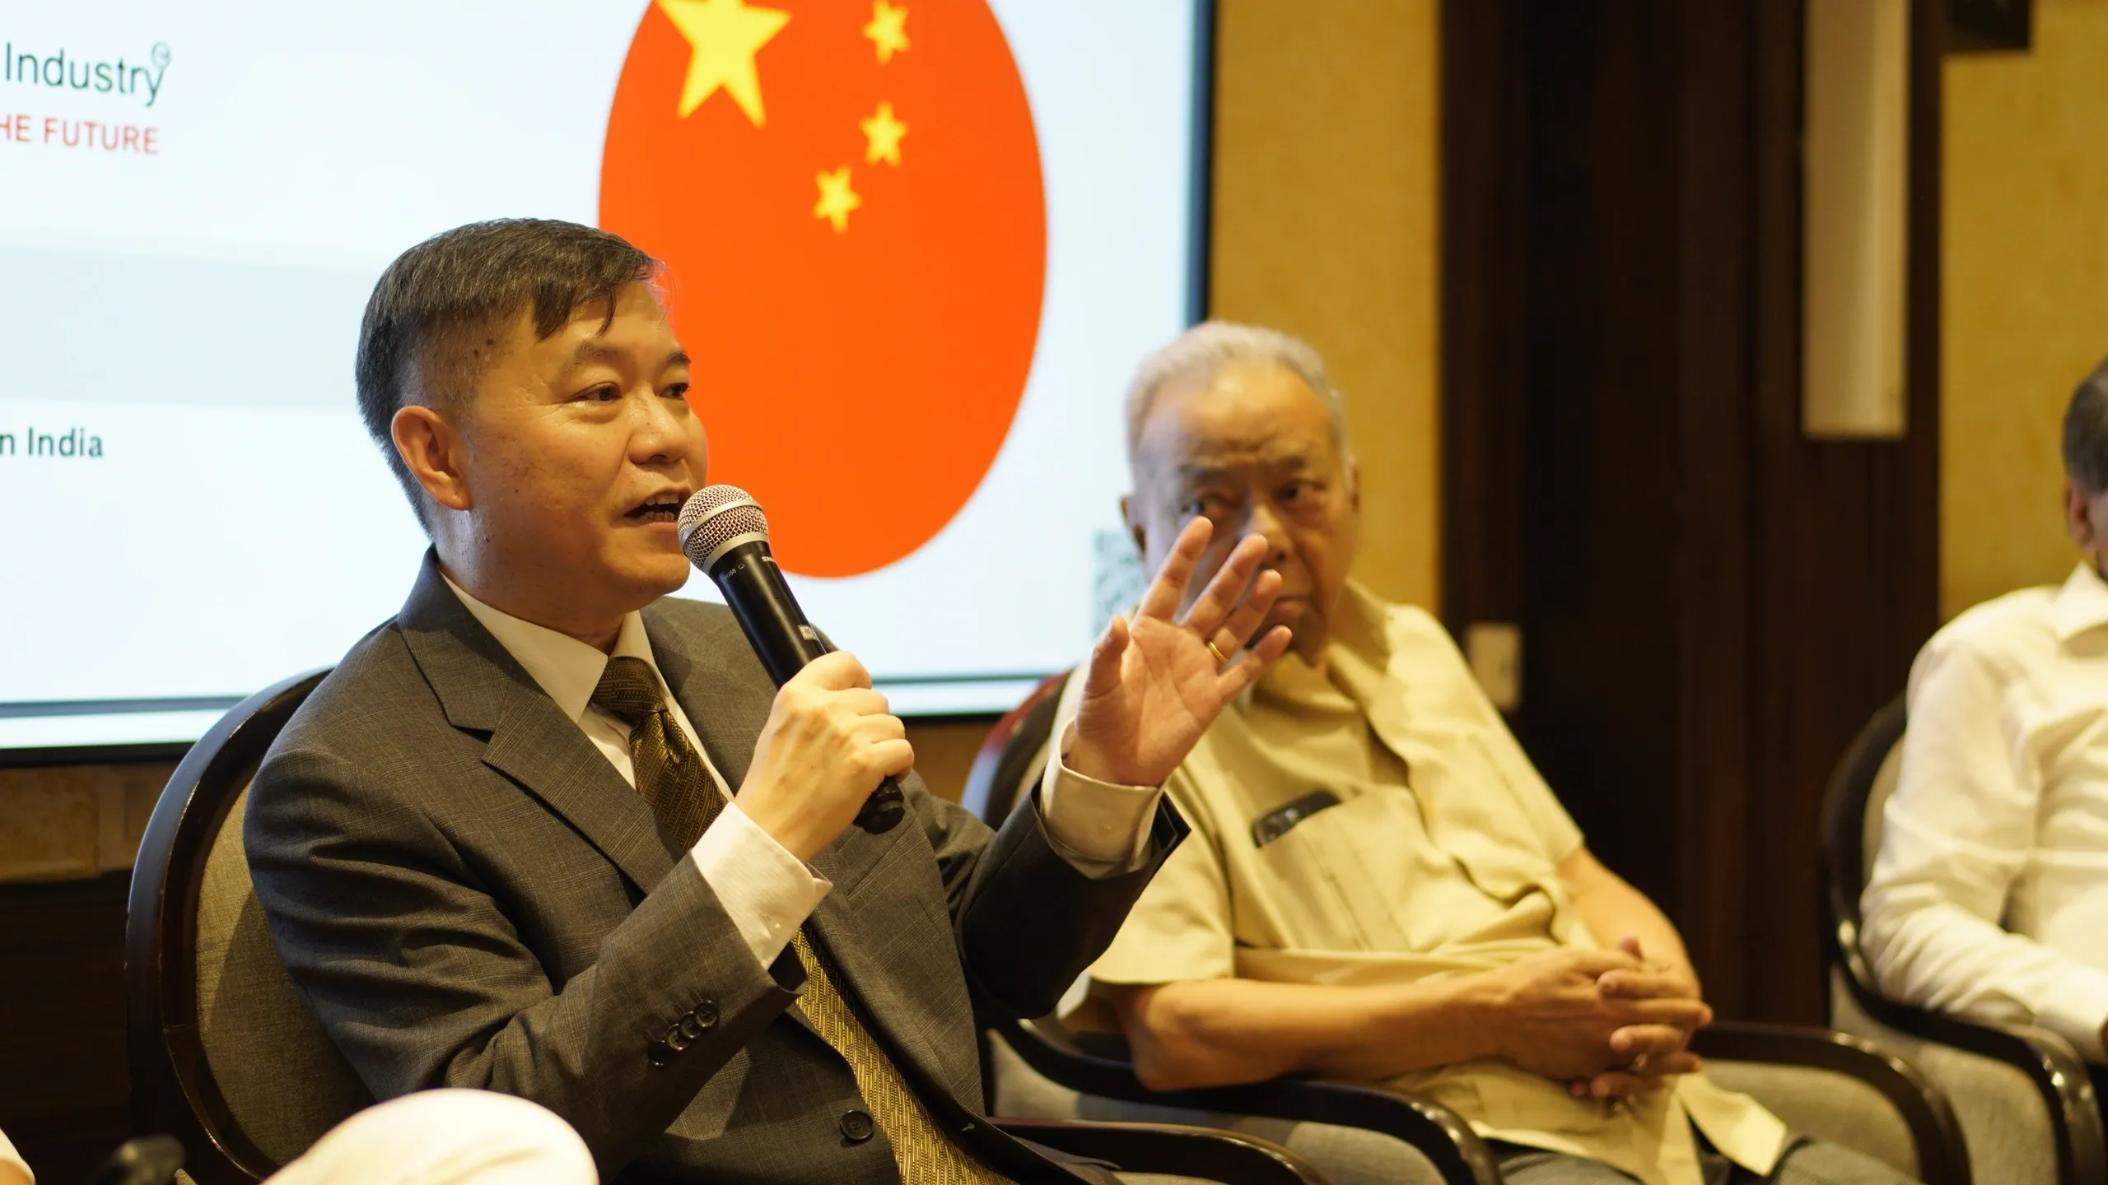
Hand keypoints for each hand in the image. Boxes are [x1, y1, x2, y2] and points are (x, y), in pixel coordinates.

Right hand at [736, 651, 911, 862]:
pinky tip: (884, 778)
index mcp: (797, 694)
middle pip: (876, 700)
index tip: (859, 698)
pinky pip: (903, 751)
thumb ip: (811, 705)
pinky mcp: (865, 763)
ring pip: (894, 725)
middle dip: (874, 724)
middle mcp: (823, 708)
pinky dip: (900, 766)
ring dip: (887, 745)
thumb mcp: (779, 726)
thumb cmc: (773, 784)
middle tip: (859, 748)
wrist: (769, 828)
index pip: (846, 662)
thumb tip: (849, 695)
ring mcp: (846, 734)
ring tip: (868, 765)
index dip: (860, 680)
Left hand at [1067, 518, 1293, 785]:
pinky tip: (1283, 632)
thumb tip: (1116, 621)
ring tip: (1274, 579)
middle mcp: (1177, 644)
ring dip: (1253, 606)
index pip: (1170, 585)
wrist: (1113, 764)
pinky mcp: (1211, 700)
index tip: (1204, 523)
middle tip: (1258, 542)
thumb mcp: (1098, 684)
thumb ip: (1108, 652)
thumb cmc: (1099, 718)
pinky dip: (1262, 656)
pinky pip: (1242, 674)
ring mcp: (1197, 670)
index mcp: (1147, 632)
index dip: (1186, 555)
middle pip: (1211, 601)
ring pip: (1232, 631)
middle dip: (1233, 572)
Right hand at [1480, 947, 1711, 1083]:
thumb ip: (1613, 960)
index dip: (1684, 1006)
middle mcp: (1611, 1033)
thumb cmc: (1533, 979)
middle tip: (1702, 1027)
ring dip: (1673, 1064)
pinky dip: (1640, 1081)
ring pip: (1646, 1063)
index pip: (1661, 1005)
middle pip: (1660, 1035)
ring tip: (1692, 1064)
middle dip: (1685, 1030)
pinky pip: (1618, 1080)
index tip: (1703, 1009)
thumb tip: (1642, 956)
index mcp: (1612, 1002)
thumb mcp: (1573, 958)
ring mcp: (1598, 1057)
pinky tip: (1651, 1079)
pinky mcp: (1582, 1072)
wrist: (1494, 1014)